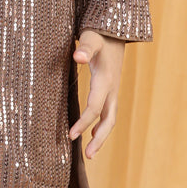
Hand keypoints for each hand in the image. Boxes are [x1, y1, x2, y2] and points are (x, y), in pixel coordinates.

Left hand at [69, 29, 124, 159]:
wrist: (116, 31)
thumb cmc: (99, 35)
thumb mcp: (91, 38)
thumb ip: (85, 48)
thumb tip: (78, 57)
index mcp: (106, 80)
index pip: (95, 107)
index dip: (84, 122)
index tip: (70, 135)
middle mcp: (112, 89)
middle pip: (108, 120)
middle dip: (98, 139)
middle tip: (87, 155)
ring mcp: (114, 91)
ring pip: (110, 119)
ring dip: (101, 137)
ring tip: (89, 154)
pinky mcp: (111, 91)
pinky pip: (108, 114)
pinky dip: (101, 126)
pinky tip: (91, 134)